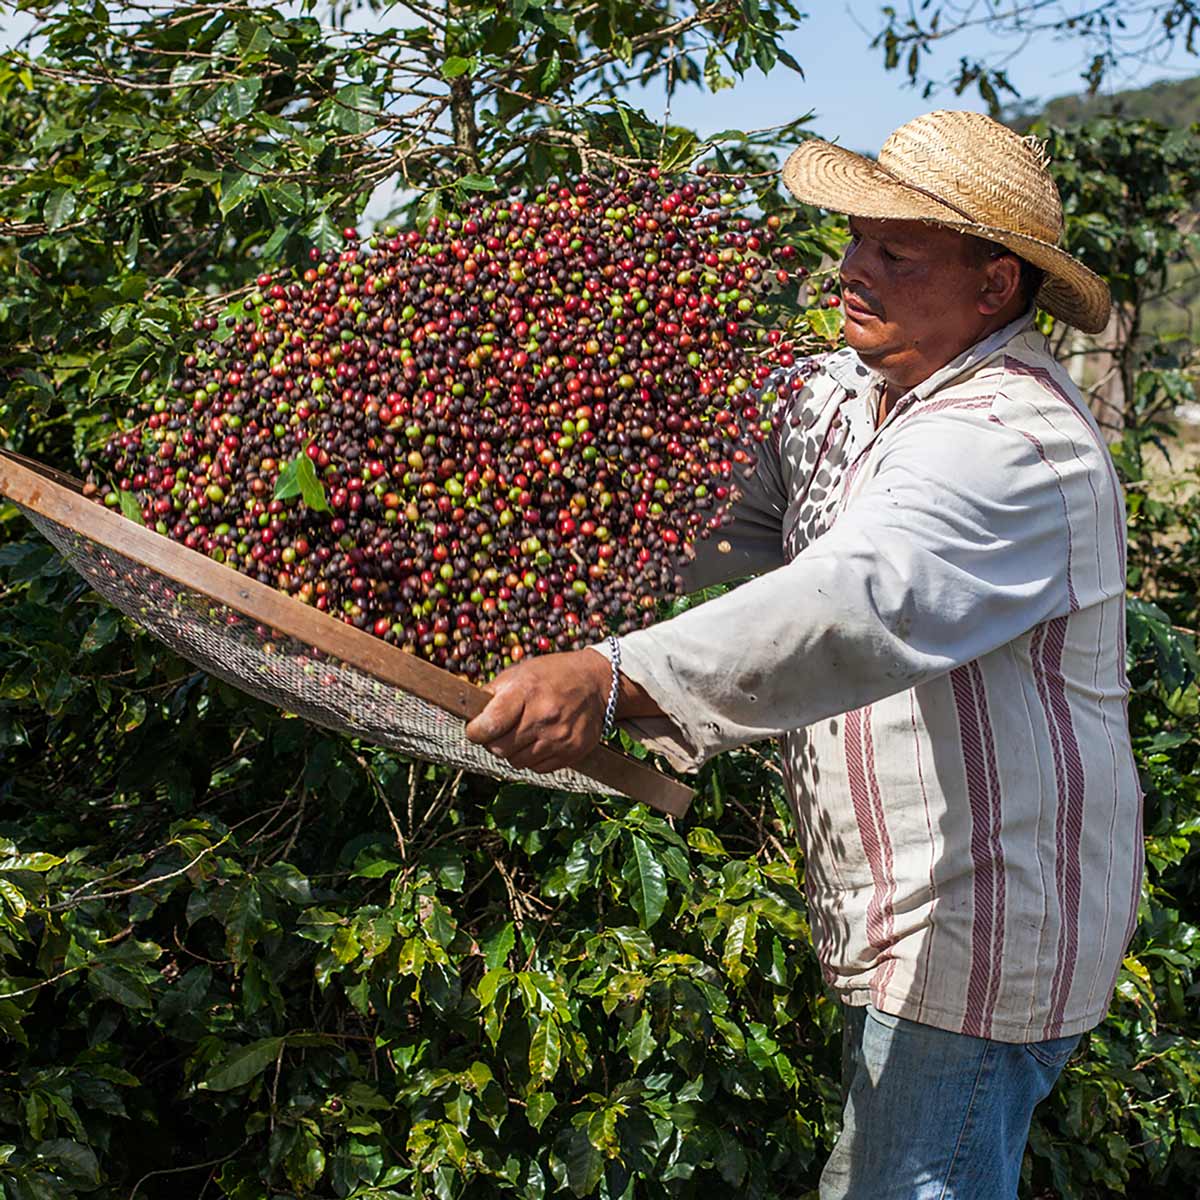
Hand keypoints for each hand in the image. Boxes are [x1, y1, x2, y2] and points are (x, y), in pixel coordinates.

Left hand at [464, 648, 611, 772]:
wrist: (596, 683)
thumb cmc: (553, 675)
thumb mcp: (520, 672)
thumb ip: (493, 693)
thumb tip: (469, 712)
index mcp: (525, 692)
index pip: (488, 726)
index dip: (475, 731)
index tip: (475, 729)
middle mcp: (543, 717)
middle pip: (499, 749)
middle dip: (493, 743)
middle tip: (498, 732)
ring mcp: (559, 737)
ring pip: (516, 762)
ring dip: (513, 752)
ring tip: (522, 734)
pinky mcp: (571, 752)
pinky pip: (537, 768)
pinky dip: (532, 758)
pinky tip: (539, 741)